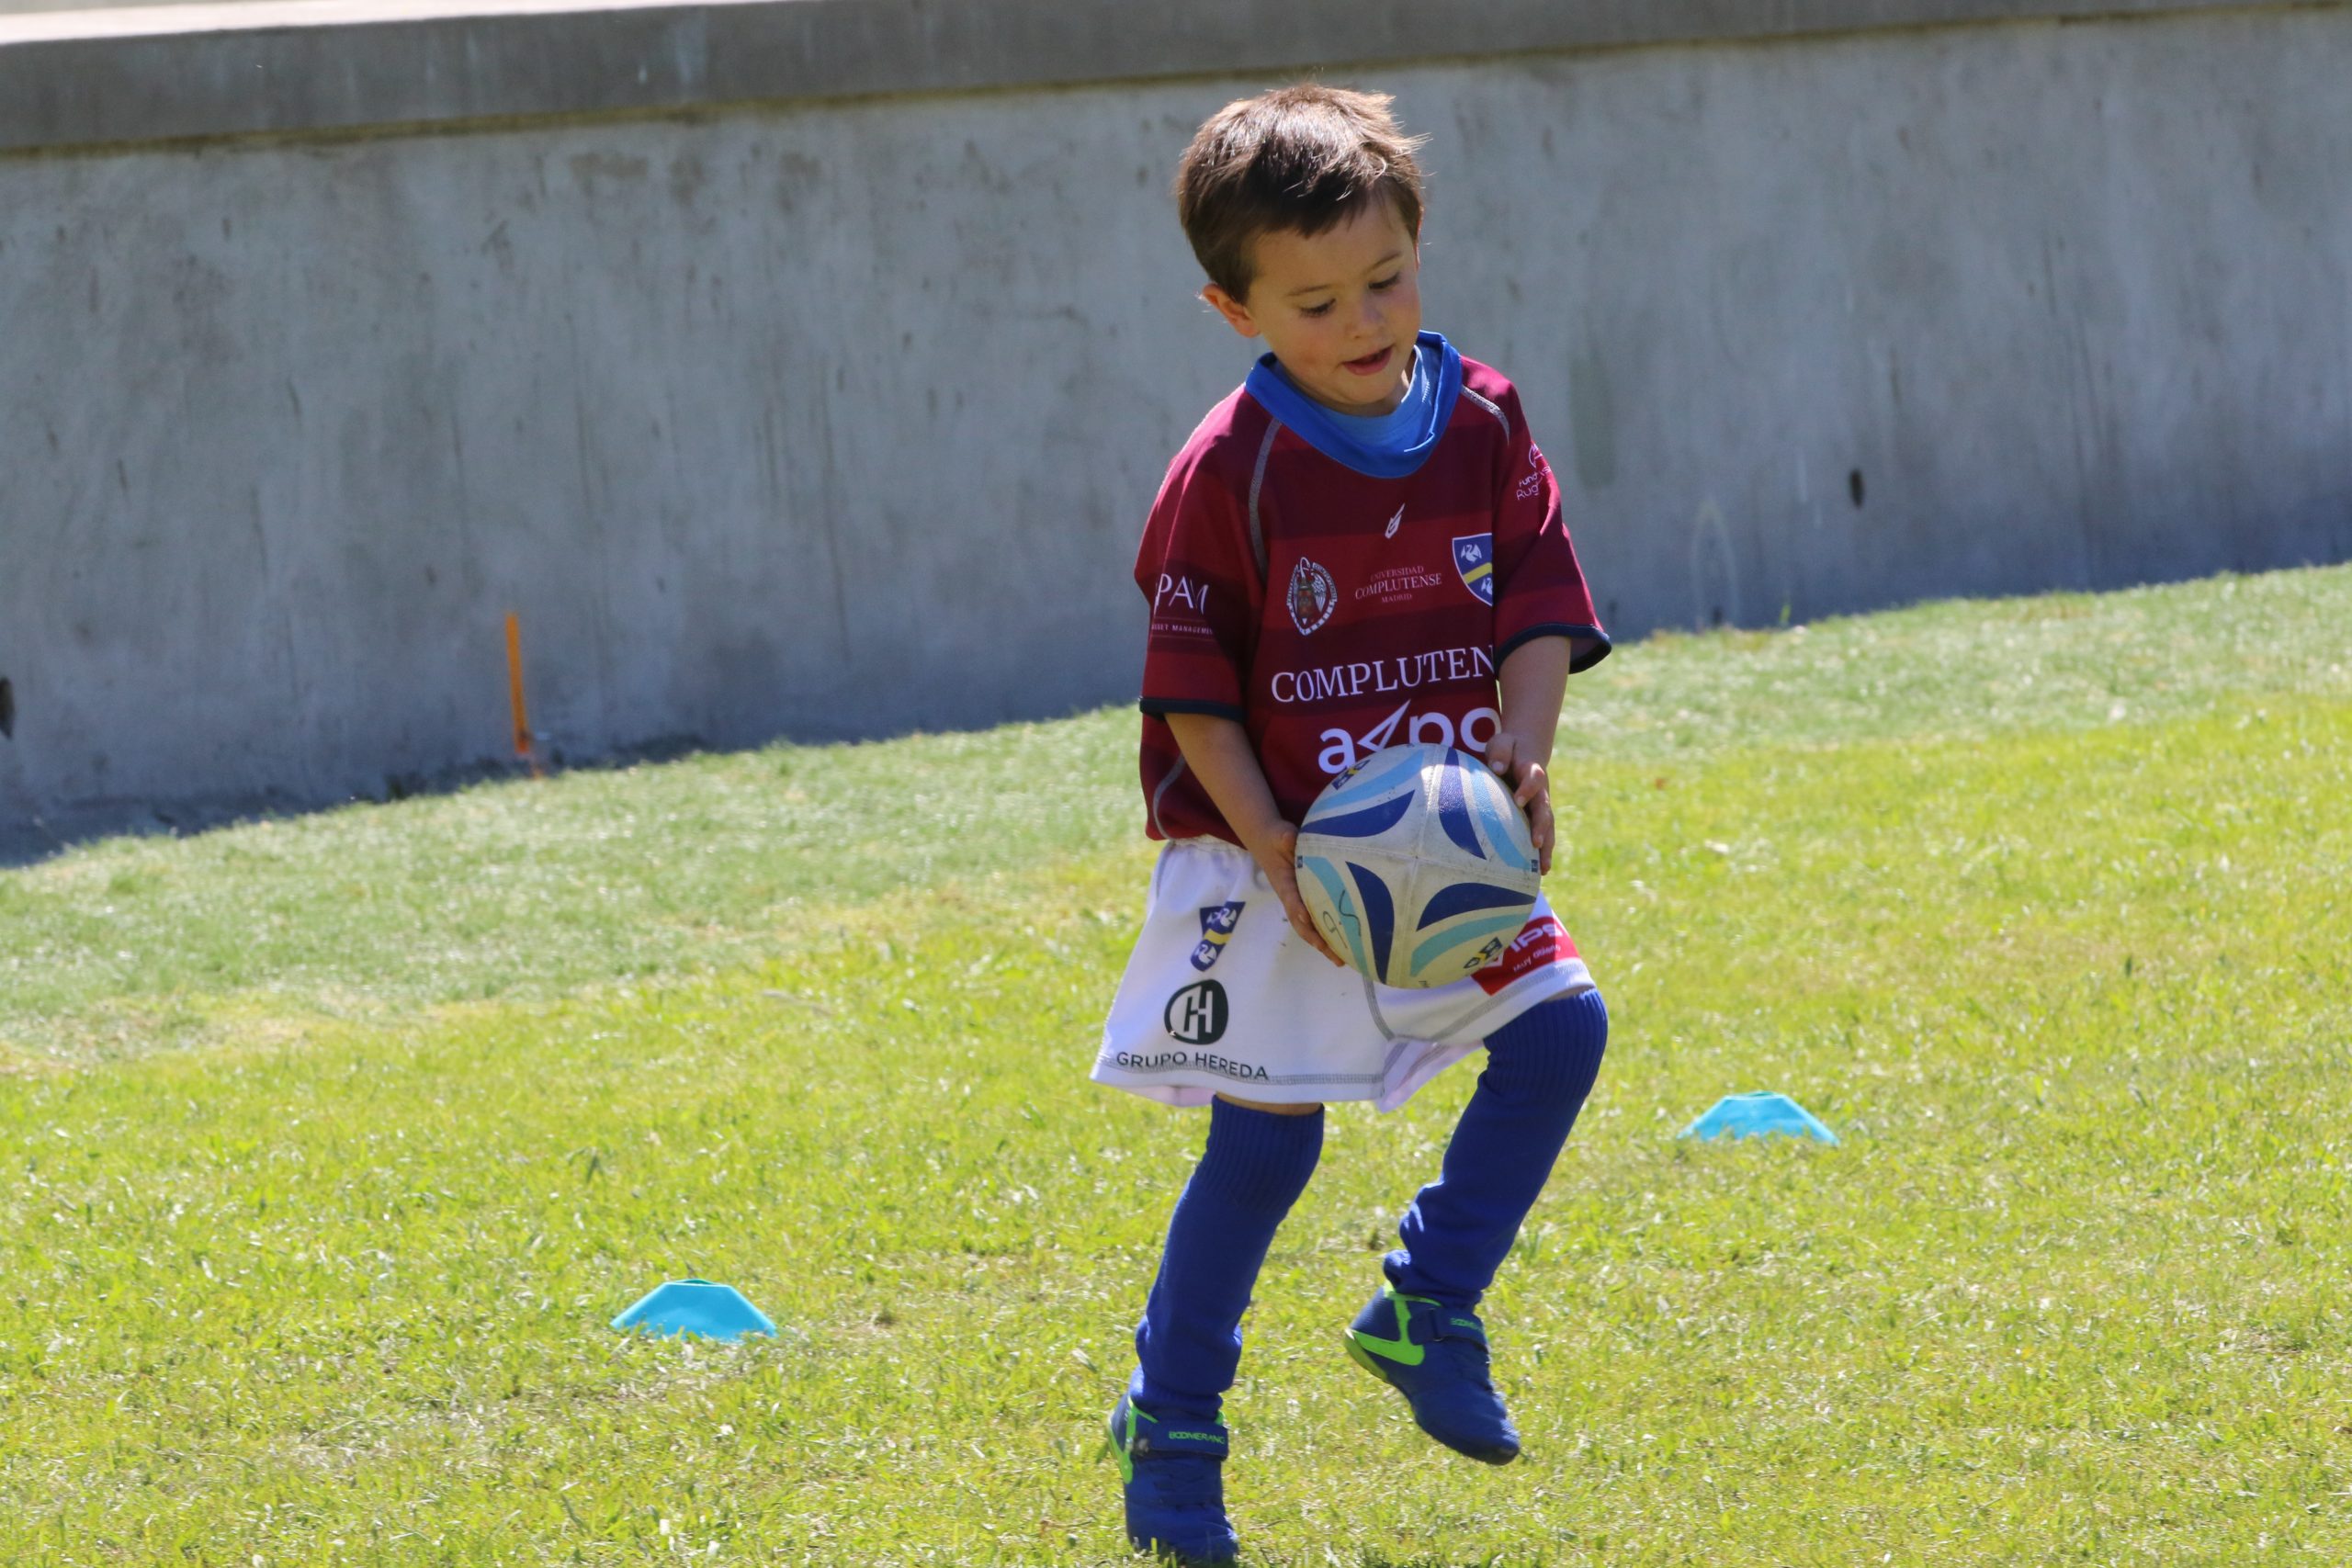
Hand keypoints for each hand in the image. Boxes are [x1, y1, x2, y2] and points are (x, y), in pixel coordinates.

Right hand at [1245, 821, 1347, 967]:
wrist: (1267, 841)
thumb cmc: (1276, 839)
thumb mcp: (1280, 835)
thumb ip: (1284, 839)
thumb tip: (1288, 839)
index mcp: (1284, 883)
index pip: (1291, 899)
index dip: (1299, 910)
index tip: (1308, 919)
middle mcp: (1290, 897)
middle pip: (1302, 924)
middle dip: (1318, 941)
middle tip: (1336, 957)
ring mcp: (1298, 901)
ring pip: (1309, 928)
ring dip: (1324, 944)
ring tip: (1342, 960)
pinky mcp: (1305, 900)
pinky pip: (1315, 921)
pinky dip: (1326, 934)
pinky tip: (1343, 944)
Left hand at [1483, 731, 1554, 874]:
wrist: (1525, 751)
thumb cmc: (1508, 748)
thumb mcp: (1502, 742)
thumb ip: (1500, 752)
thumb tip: (1497, 768)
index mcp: (1532, 770)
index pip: (1534, 778)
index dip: (1528, 789)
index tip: (1518, 800)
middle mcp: (1541, 791)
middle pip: (1544, 809)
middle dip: (1541, 827)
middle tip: (1536, 843)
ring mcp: (1541, 805)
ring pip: (1547, 828)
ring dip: (1546, 847)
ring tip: (1543, 869)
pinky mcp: (1537, 816)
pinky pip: (1543, 835)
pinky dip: (1543, 853)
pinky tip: (1540, 872)